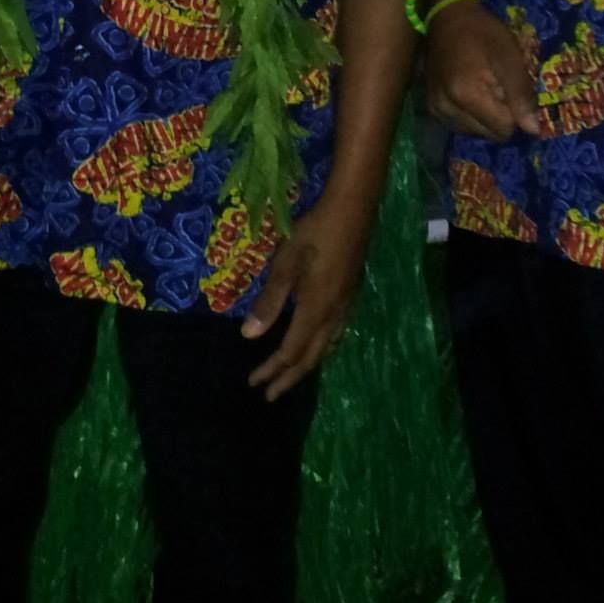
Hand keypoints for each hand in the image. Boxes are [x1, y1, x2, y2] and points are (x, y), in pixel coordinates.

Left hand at [242, 195, 373, 401]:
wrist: (354, 208)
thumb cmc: (315, 231)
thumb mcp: (286, 262)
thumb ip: (270, 300)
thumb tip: (249, 336)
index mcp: (315, 309)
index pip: (291, 351)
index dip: (272, 369)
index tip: (254, 383)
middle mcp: (334, 314)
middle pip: (311, 357)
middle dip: (290, 378)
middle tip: (271, 395)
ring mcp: (347, 305)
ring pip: (327, 347)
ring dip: (307, 365)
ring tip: (292, 375)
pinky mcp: (352, 293)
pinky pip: (335, 334)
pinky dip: (321, 349)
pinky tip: (318, 342)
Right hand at [424, 0, 539, 140]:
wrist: (448, 16)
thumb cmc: (483, 32)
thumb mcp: (509, 57)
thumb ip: (521, 94)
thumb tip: (534, 130)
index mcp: (466, 94)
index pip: (504, 129)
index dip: (513, 110)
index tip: (508, 85)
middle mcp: (446, 108)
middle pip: (489, 134)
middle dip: (500, 114)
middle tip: (496, 84)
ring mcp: (436, 109)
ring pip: (476, 133)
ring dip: (486, 116)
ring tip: (483, 85)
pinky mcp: (432, 107)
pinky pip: (461, 126)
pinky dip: (471, 114)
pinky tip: (470, 91)